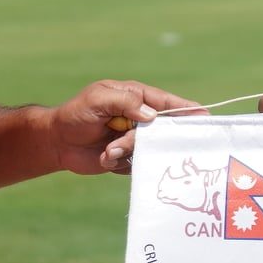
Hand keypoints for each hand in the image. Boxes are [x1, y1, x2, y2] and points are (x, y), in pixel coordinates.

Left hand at [47, 80, 197, 176]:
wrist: (57, 142)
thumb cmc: (76, 114)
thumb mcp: (99, 100)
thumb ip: (126, 102)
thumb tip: (153, 116)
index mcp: (136, 98)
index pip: (167, 102)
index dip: (187, 109)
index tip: (205, 116)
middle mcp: (139, 118)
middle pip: (162, 129)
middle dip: (145, 138)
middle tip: (127, 140)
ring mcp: (135, 139)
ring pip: (148, 149)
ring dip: (126, 151)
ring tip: (106, 150)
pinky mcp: (128, 158)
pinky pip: (136, 164)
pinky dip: (119, 163)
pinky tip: (104, 158)